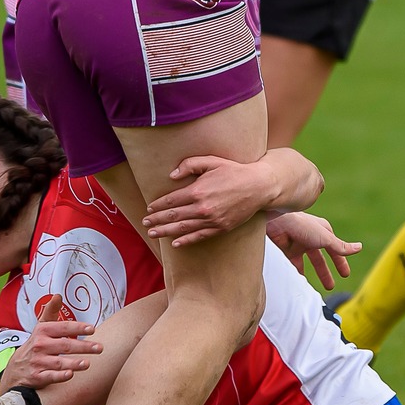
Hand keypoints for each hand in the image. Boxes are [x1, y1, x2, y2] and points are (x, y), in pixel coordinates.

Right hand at [0, 320, 101, 390]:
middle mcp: (40, 345)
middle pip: (64, 345)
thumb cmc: (36, 345)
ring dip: (73, 363)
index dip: (77, 328)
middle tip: (99, 348)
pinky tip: (70, 375)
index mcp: (42, 331)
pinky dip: (60, 376)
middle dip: (83, 347)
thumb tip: (58, 295)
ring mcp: (38, 362)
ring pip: (58, 362)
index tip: (92, 329)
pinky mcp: (37, 376)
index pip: (63, 328)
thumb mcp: (41, 327)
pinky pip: (50, 376)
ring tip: (87, 363)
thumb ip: (50, 312)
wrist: (16, 369)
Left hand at [145, 155, 279, 245]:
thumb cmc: (235, 171)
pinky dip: (186, 241)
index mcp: (198, 190)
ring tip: (153, 233)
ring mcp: (212, 220)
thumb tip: (172, 175)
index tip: (149, 208)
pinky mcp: (221, 227)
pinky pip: (199, 236)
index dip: (158, 205)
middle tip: (145, 222)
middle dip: (157, 220)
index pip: (172, 200)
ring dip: (166, 231)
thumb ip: (189, 165)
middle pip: (174, 215)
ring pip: (183, 228)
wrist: (259, 186)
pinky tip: (175, 243)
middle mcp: (202, 207)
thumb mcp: (211, 161)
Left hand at [265, 210, 360, 289]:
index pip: (335, 250)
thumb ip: (341, 247)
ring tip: (313, 287)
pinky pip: (294, 264)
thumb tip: (359, 247)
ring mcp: (298, 243)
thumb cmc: (302, 226)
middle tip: (331, 286)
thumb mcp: (325, 238)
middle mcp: (311, 237)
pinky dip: (298, 273)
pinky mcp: (286, 249)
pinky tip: (300, 282)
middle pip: (321, 258)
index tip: (345, 274)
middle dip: (326, 272)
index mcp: (323, 232)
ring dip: (312, 273)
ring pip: (308, 262)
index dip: (340, 262)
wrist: (275, 222)